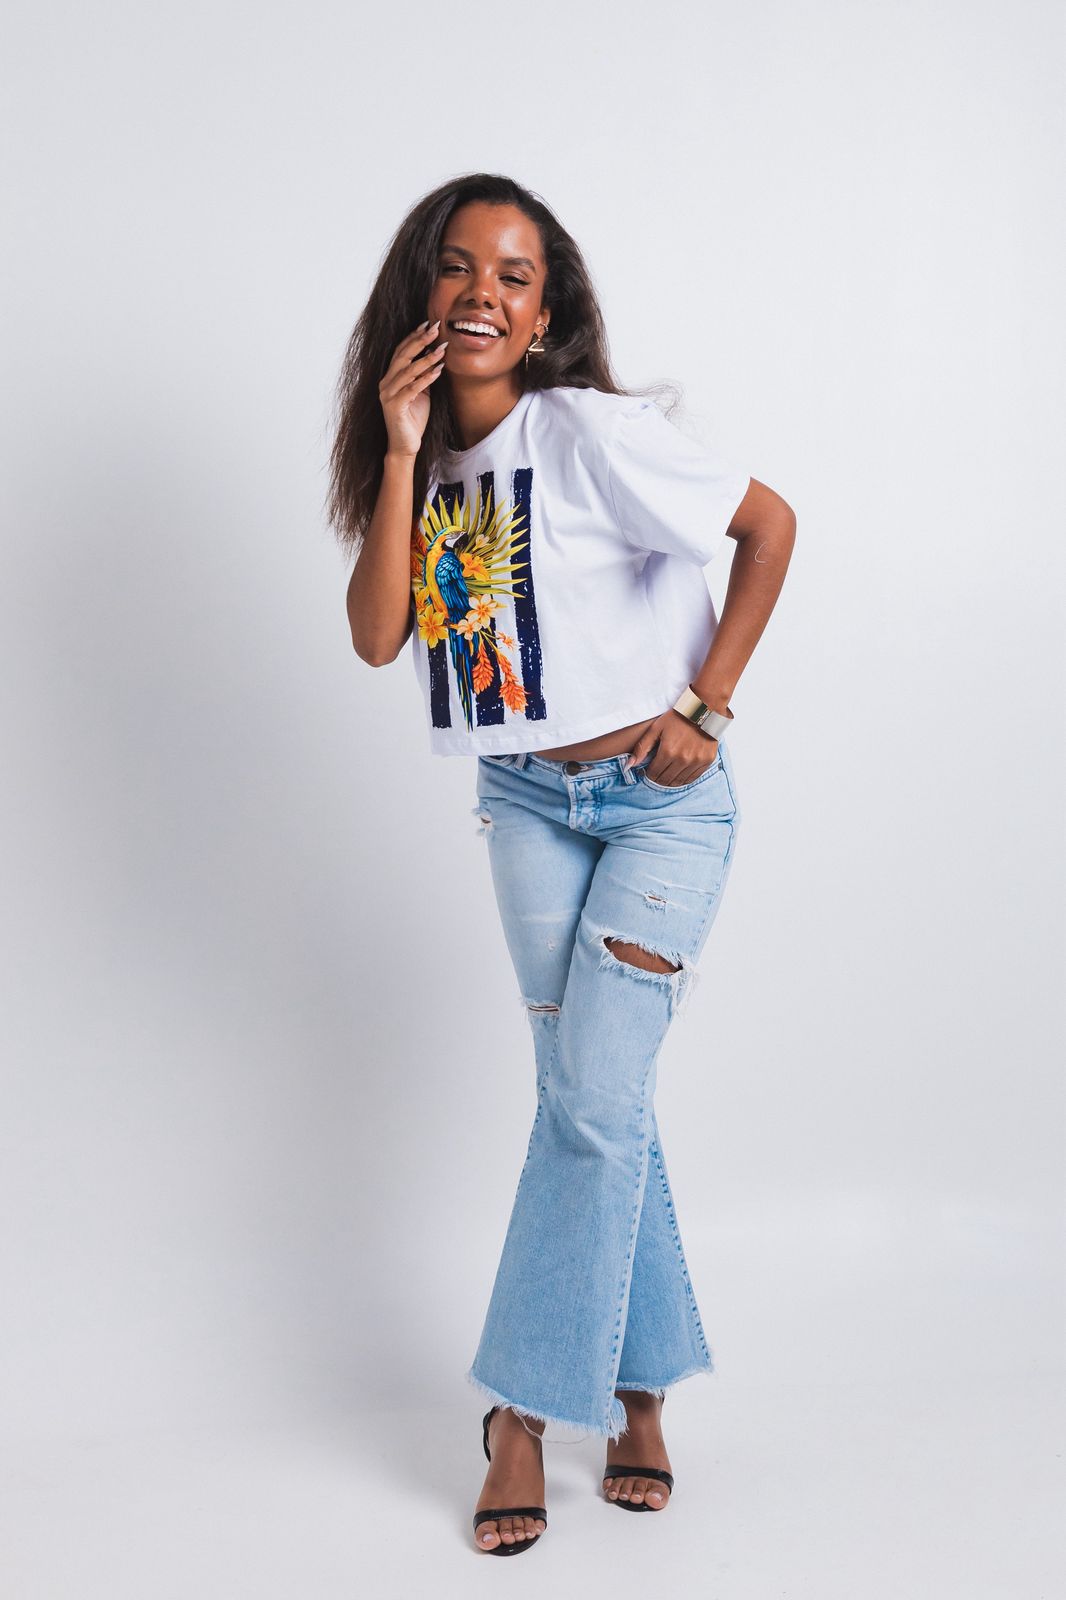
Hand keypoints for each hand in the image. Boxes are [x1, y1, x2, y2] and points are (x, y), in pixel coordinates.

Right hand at [378, 319, 449, 457]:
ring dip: (426, 358)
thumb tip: (434, 355)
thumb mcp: (421, 392)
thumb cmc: (413, 418)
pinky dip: (426, 378)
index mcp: (390, 377)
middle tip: (436, 328)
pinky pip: (412, 388)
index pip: (401, 351)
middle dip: (420, 340)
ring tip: (442, 349)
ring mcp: (387, 394)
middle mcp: (386, 383)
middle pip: (403, 356)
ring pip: (408, 370)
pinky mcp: (394, 406)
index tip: (428, 323)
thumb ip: (424, 375)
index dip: (413, 336)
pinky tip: (439, 370)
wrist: (405, 445)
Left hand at [626, 710, 718, 785]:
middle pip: (665, 780)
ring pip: (679, 782)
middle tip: (657, 774)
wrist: (703, 710)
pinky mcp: (707, 760)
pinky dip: (684, 779)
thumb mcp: (656, 729)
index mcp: (668, 751)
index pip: (654, 773)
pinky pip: (693, 778)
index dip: (649, 774)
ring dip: (670, 781)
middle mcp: (683, 759)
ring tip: (666, 774)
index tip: (648, 771)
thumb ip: (642, 747)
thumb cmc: (677, 718)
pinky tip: (679, 774)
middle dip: (658, 779)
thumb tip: (629, 765)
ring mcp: (696, 761)